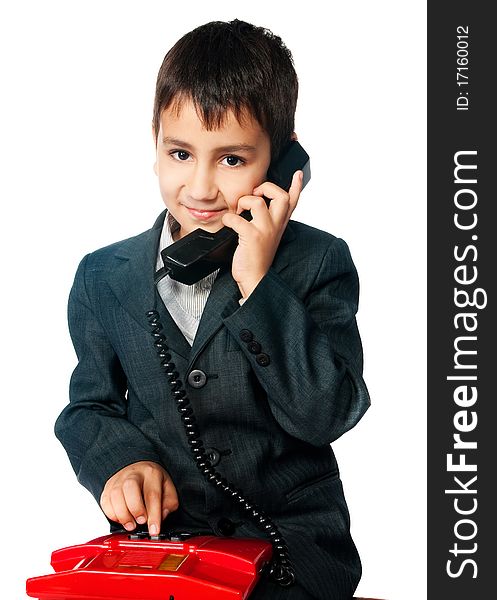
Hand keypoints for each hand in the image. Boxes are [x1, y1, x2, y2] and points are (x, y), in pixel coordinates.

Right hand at [100, 461, 178, 534]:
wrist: (138, 468)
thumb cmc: (153, 481)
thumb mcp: (168, 488)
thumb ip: (168, 504)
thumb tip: (161, 517)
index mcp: (151, 473)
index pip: (153, 494)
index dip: (154, 515)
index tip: (154, 530)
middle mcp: (134, 474)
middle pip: (130, 487)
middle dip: (135, 509)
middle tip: (141, 523)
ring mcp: (119, 479)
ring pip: (115, 495)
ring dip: (123, 515)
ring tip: (131, 525)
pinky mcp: (108, 487)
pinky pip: (106, 502)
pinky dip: (112, 514)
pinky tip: (121, 519)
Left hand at [221, 170, 302, 298]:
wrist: (255, 279)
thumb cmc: (257, 259)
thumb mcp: (267, 237)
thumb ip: (266, 222)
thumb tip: (257, 206)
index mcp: (279, 225)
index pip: (293, 202)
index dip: (296, 186)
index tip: (297, 174)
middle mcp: (275, 226)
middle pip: (281, 196)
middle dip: (267, 188)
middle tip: (256, 194)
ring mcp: (264, 231)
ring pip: (258, 202)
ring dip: (244, 201)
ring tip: (239, 211)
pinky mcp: (252, 237)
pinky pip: (237, 218)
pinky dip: (228, 218)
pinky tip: (227, 223)